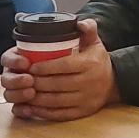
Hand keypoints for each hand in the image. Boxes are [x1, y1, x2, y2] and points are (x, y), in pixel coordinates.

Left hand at [0, 19, 117, 120]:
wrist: (113, 82)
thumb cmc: (98, 60)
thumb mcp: (95, 42)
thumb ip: (88, 28)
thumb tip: (79, 23)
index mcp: (90, 64)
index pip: (63, 66)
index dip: (45, 67)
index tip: (31, 67)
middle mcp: (89, 83)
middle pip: (57, 84)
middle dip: (37, 83)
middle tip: (24, 79)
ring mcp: (86, 100)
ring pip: (56, 101)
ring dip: (37, 98)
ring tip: (25, 92)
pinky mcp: (83, 112)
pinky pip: (60, 114)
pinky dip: (44, 112)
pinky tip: (33, 107)